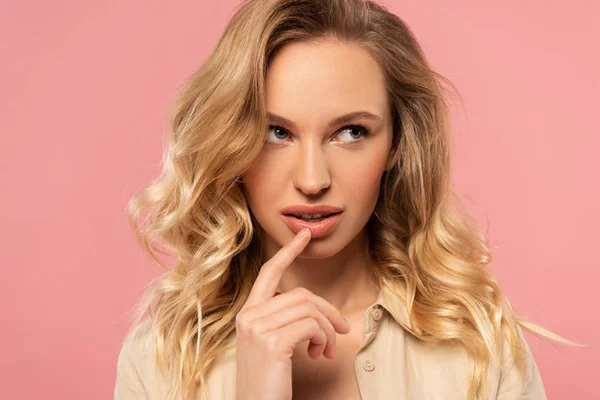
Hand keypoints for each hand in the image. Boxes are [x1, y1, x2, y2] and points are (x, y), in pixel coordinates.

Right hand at [235, 228, 350, 399]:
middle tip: (341, 332)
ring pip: (310, 309)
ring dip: (328, 330)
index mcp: (248, 314)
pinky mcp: (273, 342)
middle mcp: (249, 316)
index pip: (268, 273)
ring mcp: (259, 328)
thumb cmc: (268, 381)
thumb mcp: (272, 345)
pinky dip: (324, 339)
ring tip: (326, 350)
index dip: (288, 252)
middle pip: (301, 294)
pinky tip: (320, 355)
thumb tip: (317, 313)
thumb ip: (283, 321)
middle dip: (328, 312)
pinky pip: (312, 326)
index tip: (303, 235)